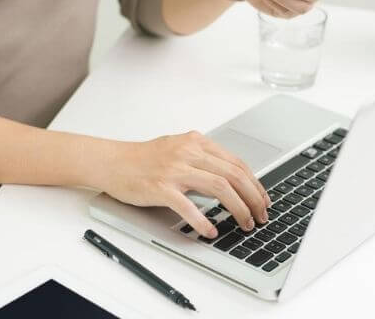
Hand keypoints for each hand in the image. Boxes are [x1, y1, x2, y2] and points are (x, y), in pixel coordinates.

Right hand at [96, 131, 270, 238]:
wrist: (112, 161)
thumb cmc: (144, 159)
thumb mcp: (179, 150)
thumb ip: (204, 160)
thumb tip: (232, 180)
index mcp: (196, 142)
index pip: (237, 163)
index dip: (255, 184)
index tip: (263, 199)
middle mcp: (189, 152)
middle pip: (234, 175)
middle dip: (253, 198)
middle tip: (261, 215)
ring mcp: (175, 169)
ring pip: (219, 187)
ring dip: (238, 209)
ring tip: (245, 224)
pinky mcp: (161, 187)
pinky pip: (188, 205)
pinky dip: (203, 220)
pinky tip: (211, 231)